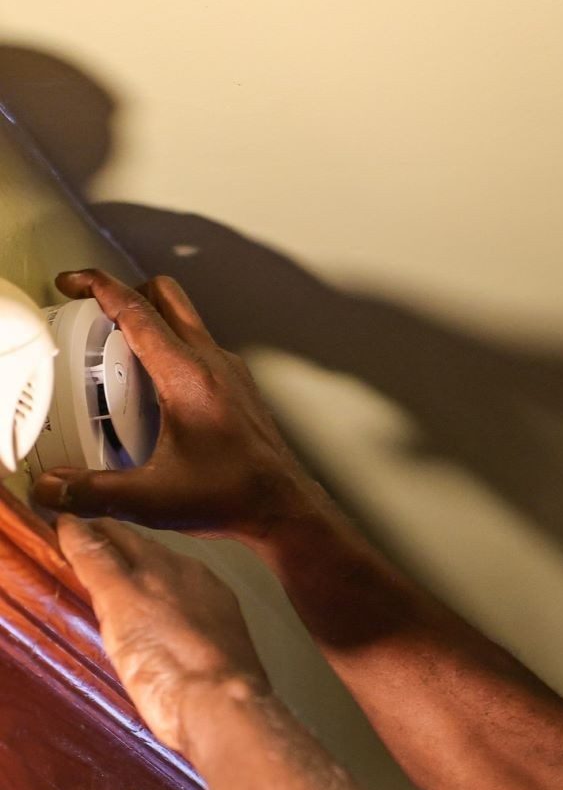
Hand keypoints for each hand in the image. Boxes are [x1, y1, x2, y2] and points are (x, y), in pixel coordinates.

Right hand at [32, 269, 310, 538]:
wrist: (283, 506)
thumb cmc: (235, 495)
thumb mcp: (150, 499)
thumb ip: (93, 492)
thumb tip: (52, 487)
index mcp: (189, 377)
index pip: (139, 312)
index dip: (100, 288)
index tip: (74, 283)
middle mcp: (214, 364)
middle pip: (167, 297)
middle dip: (127, 292)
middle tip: (94, 310)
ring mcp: (232, 372)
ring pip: (187, 320)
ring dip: (152, 321)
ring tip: (119, 353)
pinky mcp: (240, 386)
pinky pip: (201, 348)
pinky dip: (173, 349)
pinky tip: (156, 387)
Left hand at [56, 514, 269, 753]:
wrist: (222, 697)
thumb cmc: (223, 694)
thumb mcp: (218, 655)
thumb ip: (195, 639)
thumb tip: (180, 649)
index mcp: (210, 592)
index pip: (171, 566)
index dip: (147, 563)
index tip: (132, 565)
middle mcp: (185, 573)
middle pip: (146, 545)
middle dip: (121, 539)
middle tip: (97, 533)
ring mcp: (153, 579)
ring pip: (121, 540)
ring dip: (101, 535)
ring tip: (81, 528)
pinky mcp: (121, 593)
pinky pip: (92, 553)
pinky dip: (76, 539)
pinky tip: (65, 526)